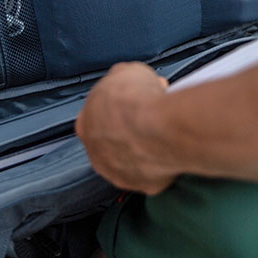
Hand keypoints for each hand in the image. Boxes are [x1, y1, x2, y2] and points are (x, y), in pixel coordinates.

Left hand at [76, 62, 178, 194]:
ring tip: (164, 131)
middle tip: (150, 115)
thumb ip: (122, 80)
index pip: (95, 116)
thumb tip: (129, 78)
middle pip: (113, 140)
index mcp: (86, 123)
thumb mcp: (127, 72)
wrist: (159, 127)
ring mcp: (118, 172)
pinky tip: (171, 148)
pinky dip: (161, 162)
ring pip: (131, 159)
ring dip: (144, 147)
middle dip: (131, 127)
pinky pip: (151, 173)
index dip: (117, 106)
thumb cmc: (138, 101)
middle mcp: (96, 152)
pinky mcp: (141, 185)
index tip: (133, 100)